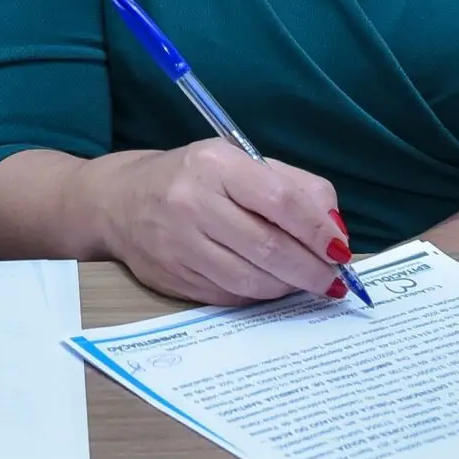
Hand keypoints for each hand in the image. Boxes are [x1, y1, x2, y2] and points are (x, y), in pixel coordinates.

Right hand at [92, 141, 350, 306]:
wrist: (117, 203)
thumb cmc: (191, 178)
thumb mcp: (238, 162)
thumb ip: (294, 186)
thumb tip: (335, 229)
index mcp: (214, 165)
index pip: (281, 201)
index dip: (318, 230)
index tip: (341, 249)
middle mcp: (192, 203)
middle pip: (269, 247)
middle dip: (312, 269)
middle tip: (335, 280)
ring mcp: (179, 245)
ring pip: (252, 280)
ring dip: (289, 286)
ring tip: (306, 282)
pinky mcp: (174, 279)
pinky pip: (231, 296)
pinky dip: (260, 295)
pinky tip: (270, 284)